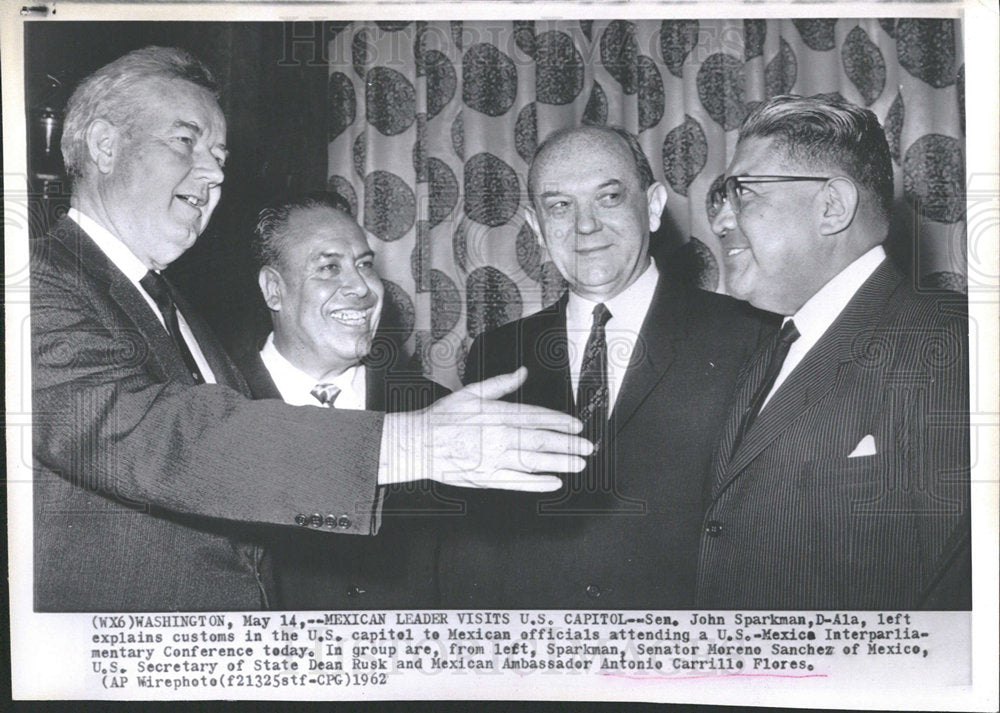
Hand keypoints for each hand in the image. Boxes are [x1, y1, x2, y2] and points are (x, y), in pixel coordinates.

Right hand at [379, 367, 591, 490]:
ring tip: (579, 464)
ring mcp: (494, 459)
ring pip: (534, 461)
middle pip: (541, 440)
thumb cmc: (442, 418)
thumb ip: (500, 384)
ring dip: (559, 463)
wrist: (418, 444)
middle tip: (587, 447)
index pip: (536, 417)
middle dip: (568, 444)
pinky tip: (553, 482)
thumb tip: (522, 373)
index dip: (560, 421)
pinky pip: (518, 482)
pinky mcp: (487, 477)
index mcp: (496, 414)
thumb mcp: (471, 392)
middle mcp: (498, 436)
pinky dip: (538, 483)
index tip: (577, 426)